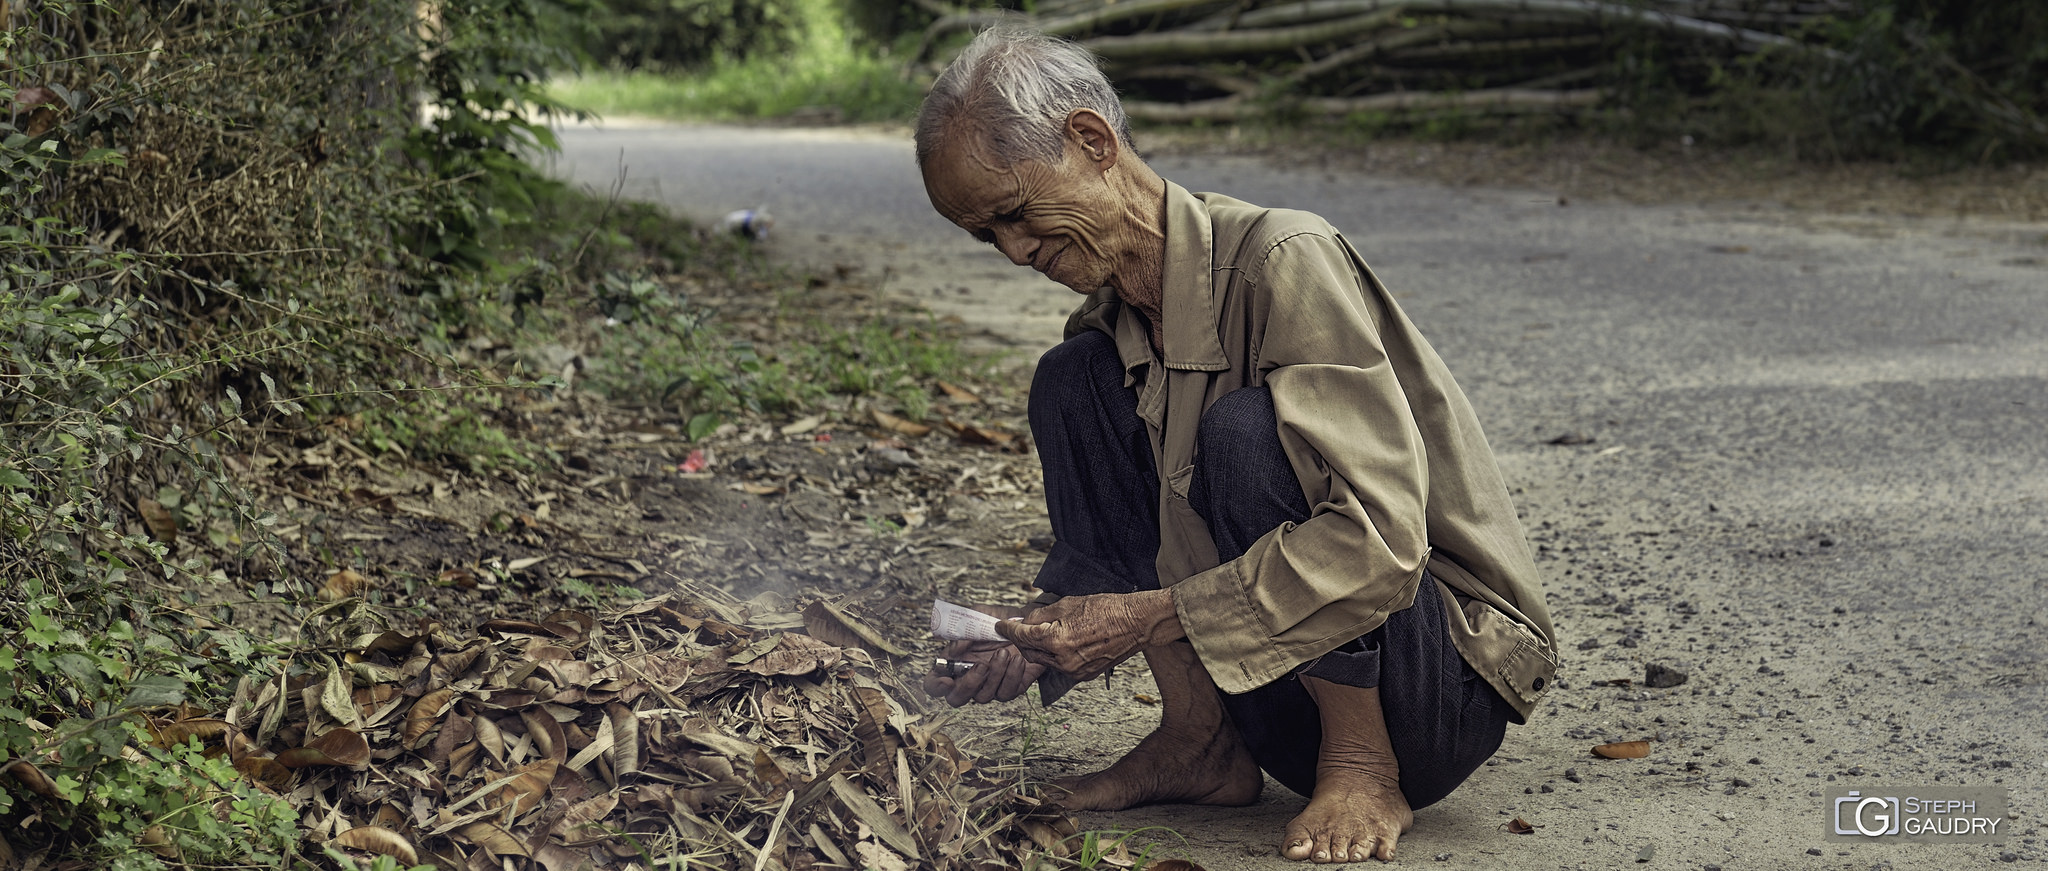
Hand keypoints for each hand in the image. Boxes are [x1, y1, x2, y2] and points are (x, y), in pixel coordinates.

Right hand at [921, 603, 1044, 706]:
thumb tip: (954, 649)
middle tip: (982, 665)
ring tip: (1004, 652)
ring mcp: (990, 685)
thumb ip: (963, 629)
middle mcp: (970, 677)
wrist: (1031, 621)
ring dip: (994, 675)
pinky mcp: (1011, 687)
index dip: (936, 686)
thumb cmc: (1001, 618)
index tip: (947, 679)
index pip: (934, 683)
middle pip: (957, 698)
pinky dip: (1012, 675)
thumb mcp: (979, 615)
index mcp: (955, 661)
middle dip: (968, 685)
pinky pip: (1007, 692)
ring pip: (983, 697)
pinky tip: (1018, 659)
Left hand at [995, 588, 1181, 681]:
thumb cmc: (1107, 608)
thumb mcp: (1068, 603)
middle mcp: (1063, 660)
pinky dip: (1055, 656)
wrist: (1136, 623)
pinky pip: (1060, 667)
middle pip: (1029, 653)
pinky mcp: (1084, 675)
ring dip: (1038, 649)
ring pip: (1044, 662)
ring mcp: (1074, 671)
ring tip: (1043, 633)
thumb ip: (1041, 614)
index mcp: (1056, 640)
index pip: (1022, 636)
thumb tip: (1026, 621)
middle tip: (1020, 628)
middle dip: (1021, 641)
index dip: (1008, 629)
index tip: (1001, 626)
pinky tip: (1060, 642)